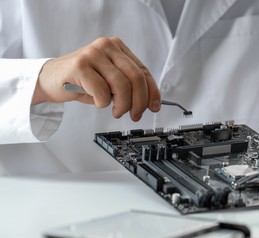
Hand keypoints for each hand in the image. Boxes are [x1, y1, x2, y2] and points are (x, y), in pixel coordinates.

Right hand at [32, 37, 160, 121]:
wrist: (50, 79)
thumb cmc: (82, 81)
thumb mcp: (110, 81)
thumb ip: (129, 86)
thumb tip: (150, 102)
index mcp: (117, 47)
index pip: (143, 71)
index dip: (152, 92)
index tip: (154, 107)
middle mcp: (106, 46)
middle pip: (136, 78)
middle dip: (139, 102)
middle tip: (134, 114)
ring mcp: (92, 54)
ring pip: (122, 85)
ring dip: (122, 105)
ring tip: (116, 111)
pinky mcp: (79, 65)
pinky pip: (102, 91)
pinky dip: (103, 103)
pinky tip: (98, 103)